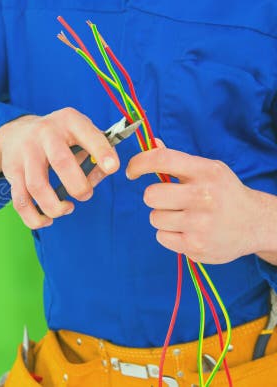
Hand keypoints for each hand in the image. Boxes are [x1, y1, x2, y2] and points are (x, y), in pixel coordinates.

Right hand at [0, 107, 119, 228]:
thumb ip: (96, 153)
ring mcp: (25, 153)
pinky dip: (34, 218)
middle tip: (85, 195)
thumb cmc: (58, 136)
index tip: (112, 168)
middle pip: (60, 162)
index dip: (102, 152)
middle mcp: (45, 134)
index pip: (88, 135)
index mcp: (68, 121)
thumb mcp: (80, 133)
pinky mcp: (12, 171)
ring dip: (55, 206)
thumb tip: (102, 175)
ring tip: (67, 208)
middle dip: (78, 186)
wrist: (17, 131)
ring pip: (36, 186)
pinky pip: (20, 201)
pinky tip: (48, 219)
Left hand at [126, 140, 270, 263]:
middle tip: (170, 200)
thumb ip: (177, 160)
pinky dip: (169, 235)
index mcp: (206, 171)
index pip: (162, 159)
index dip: (139, 163)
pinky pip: (161, 236)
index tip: (132, 171)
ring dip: (163, 217)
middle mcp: (204, 196)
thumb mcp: (209, 170)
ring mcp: (200, 223)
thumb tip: (152, 143)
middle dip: (155, 198)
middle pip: (150, 195)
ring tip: (184, 217)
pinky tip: (188, 231)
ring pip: (154, 217)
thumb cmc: (224, 193)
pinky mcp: (196, 245)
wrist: (256, 224)